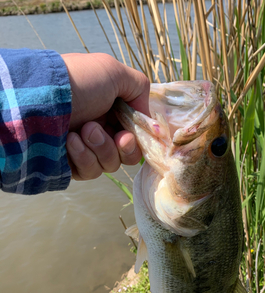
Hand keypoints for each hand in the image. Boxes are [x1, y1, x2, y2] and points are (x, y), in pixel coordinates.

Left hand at [62, 53, 149, 180]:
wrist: (42, 98)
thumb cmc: (78, 82)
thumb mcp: (114, 72)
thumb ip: (140, 89)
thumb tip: (148, 119)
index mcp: (112, 111)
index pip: (136, 136)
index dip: (138, 140)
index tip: (131, 134)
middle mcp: (101, 131)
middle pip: (127, 155)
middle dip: (122, 146)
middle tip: (111, 134)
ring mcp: (86, 149)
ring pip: (110, 164)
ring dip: (101, 147)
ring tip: (83, 129)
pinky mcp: (72, 165)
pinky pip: (90, 171)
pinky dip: (83, 156)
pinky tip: (70, 140)